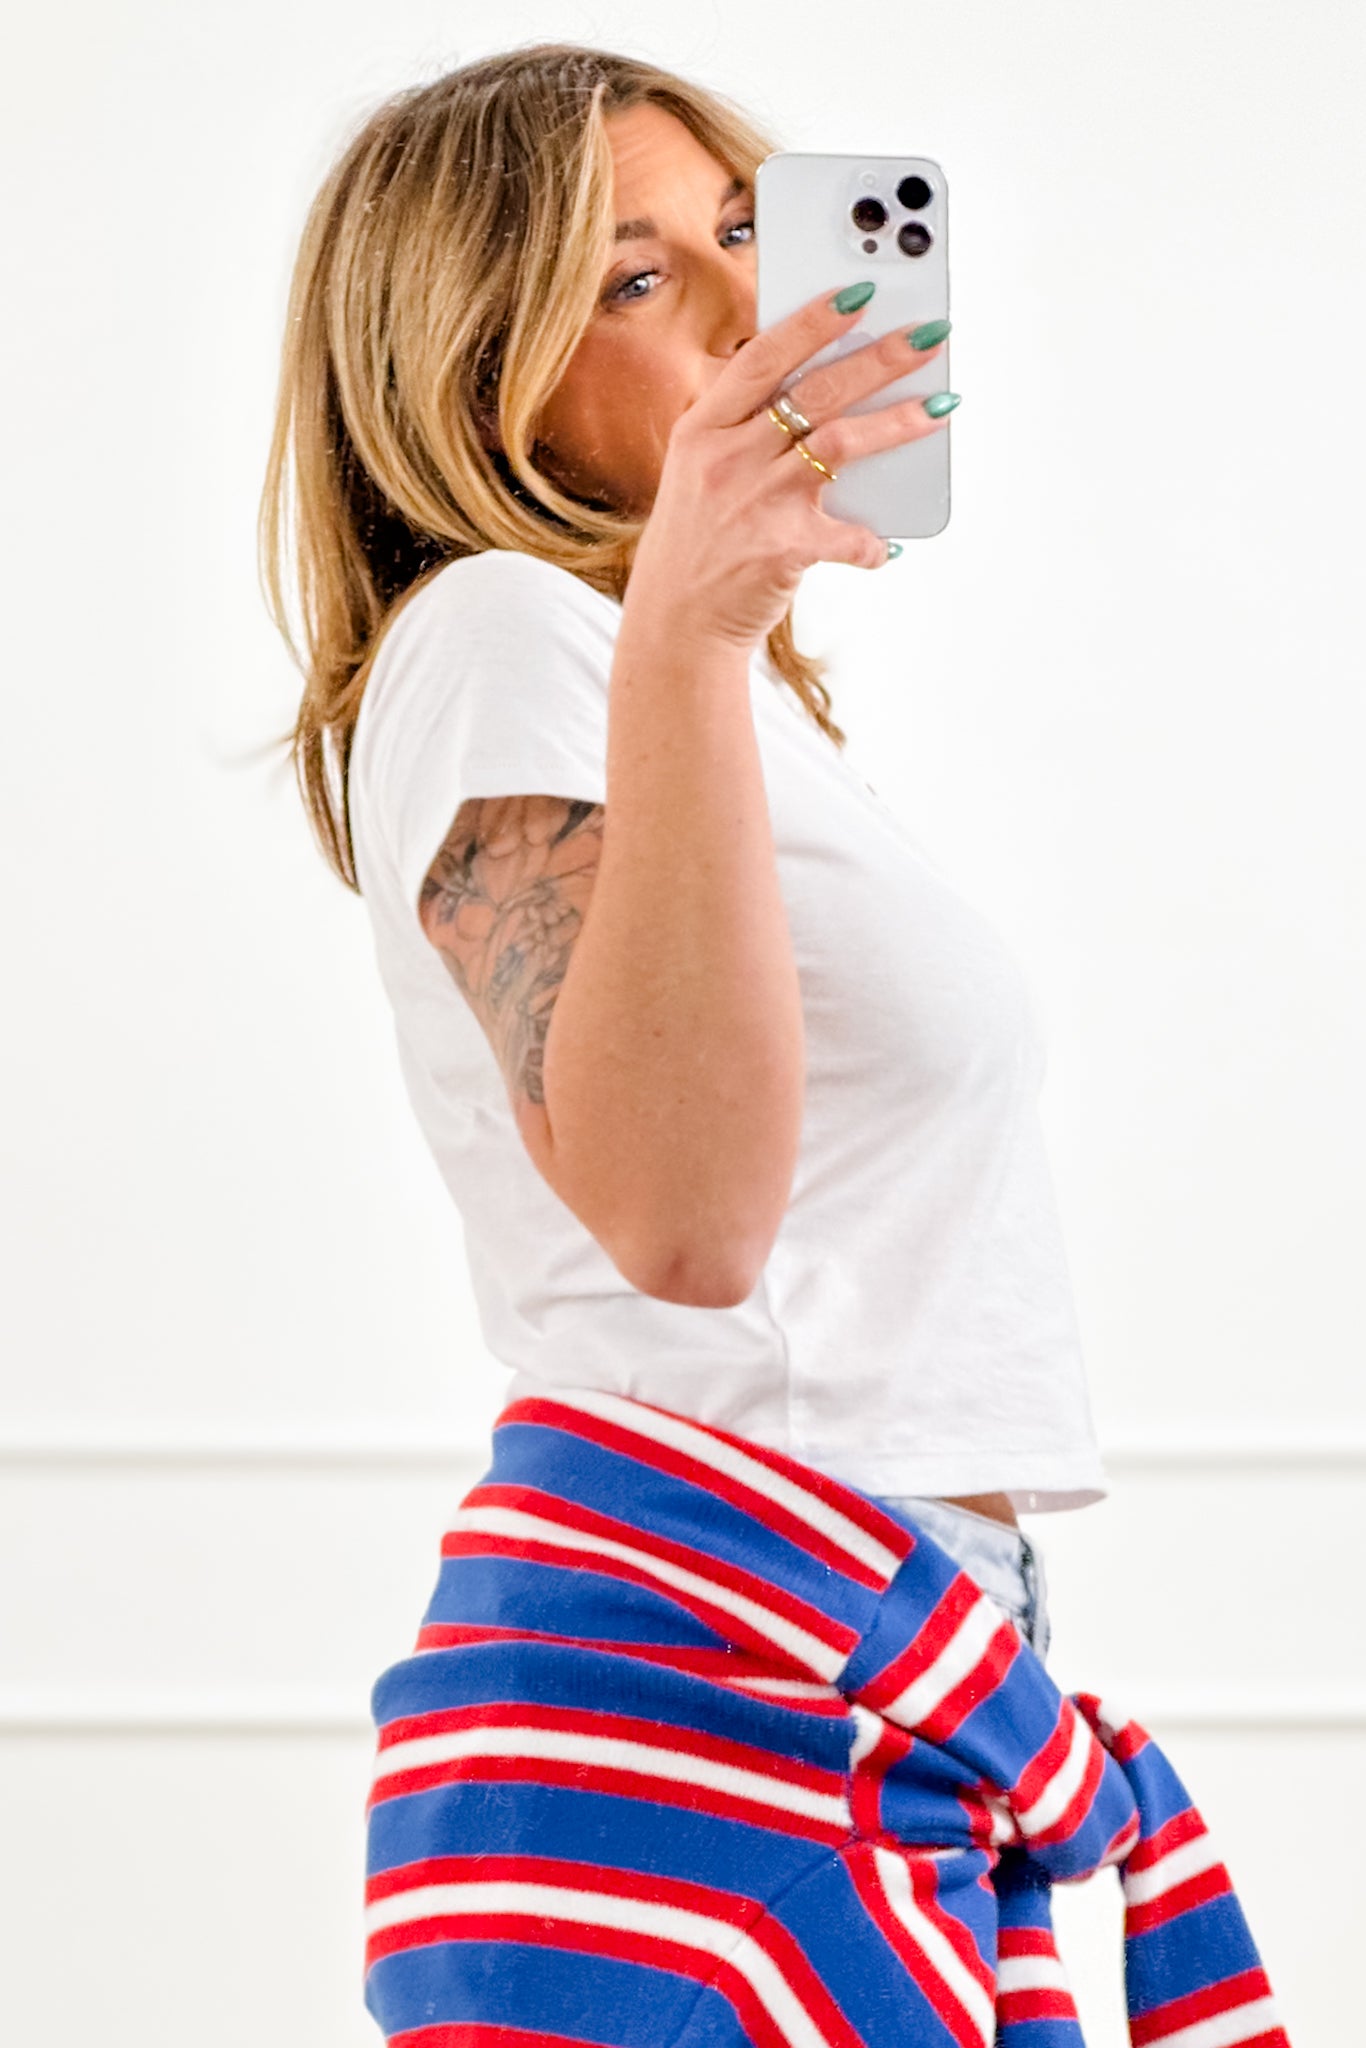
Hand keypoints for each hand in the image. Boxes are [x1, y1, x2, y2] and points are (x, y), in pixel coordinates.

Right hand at [625, 282, 950, 653]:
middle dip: (880, 358)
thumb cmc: (697, 545)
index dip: (813, 322)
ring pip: (841, 443)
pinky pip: (849, 536)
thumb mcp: (699, 473)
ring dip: (899, 423)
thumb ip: (744, 431)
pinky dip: (873, 543)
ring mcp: (756, 502)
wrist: (675, 626)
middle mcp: (727, 459)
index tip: (859, 293)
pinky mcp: (783, 549)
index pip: (763, 358)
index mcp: (702, 430)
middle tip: (928, 337)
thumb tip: (821, 399)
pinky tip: (888, 546)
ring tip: (942, 407)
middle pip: (816, 393)